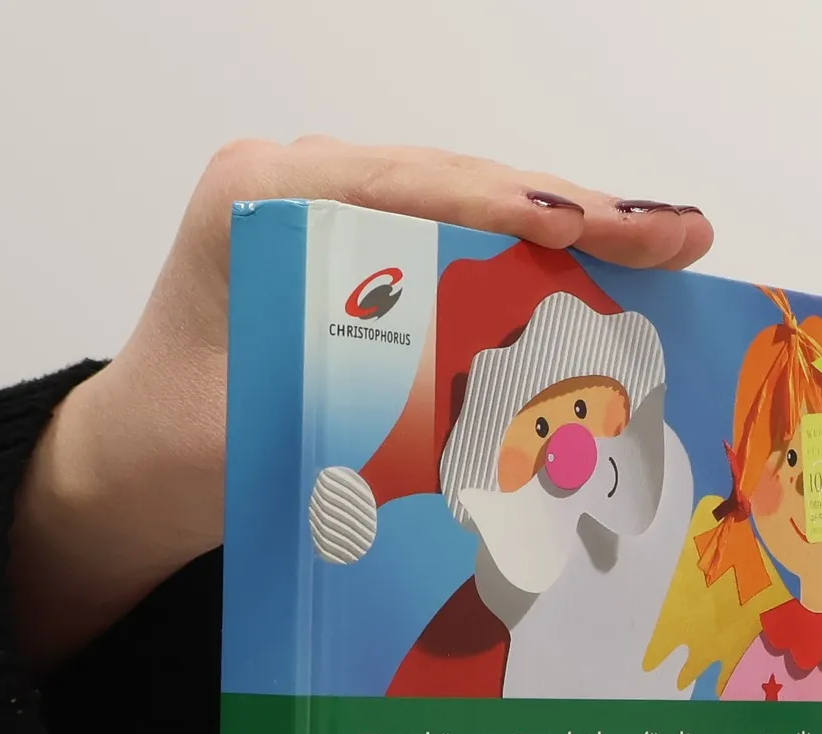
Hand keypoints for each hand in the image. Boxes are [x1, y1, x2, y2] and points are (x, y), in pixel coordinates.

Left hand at [10, 138, 713, 667]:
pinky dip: (528, 261)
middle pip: (461, 184)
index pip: (419, 190)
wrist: (143, 463)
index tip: (602, 228)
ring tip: (663, 244)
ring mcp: (332, 208)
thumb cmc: (191, 449)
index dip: (523, 209)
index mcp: (266, 197)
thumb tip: (473, 395)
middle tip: (678, 234)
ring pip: (470, 204)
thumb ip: (364, 394)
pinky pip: (456, 239)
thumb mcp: (275, 430)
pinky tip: (601, 272)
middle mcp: (301, 182)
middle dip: (574, 212)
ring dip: (566, 232)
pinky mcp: (357, 247)